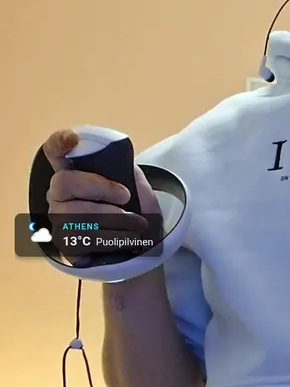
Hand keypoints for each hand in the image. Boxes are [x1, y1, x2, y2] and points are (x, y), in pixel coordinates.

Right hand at [43, 129, 160, 248]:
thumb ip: (131, 176)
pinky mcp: (64, 244)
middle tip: (125, 197)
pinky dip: (113, 239)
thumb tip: (127, 169)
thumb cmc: (132, 213)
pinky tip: (126, 239)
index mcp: (75, 174)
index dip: (58, 142)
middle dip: (100, 188)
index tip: (73, 138)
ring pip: (77, 214)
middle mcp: (59, 194)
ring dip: (115, 220)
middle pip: (65, 182)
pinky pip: (84, 239)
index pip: (55, 152)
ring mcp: (58, 218)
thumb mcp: (138, 190)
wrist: (135, 247)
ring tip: (138, 225)